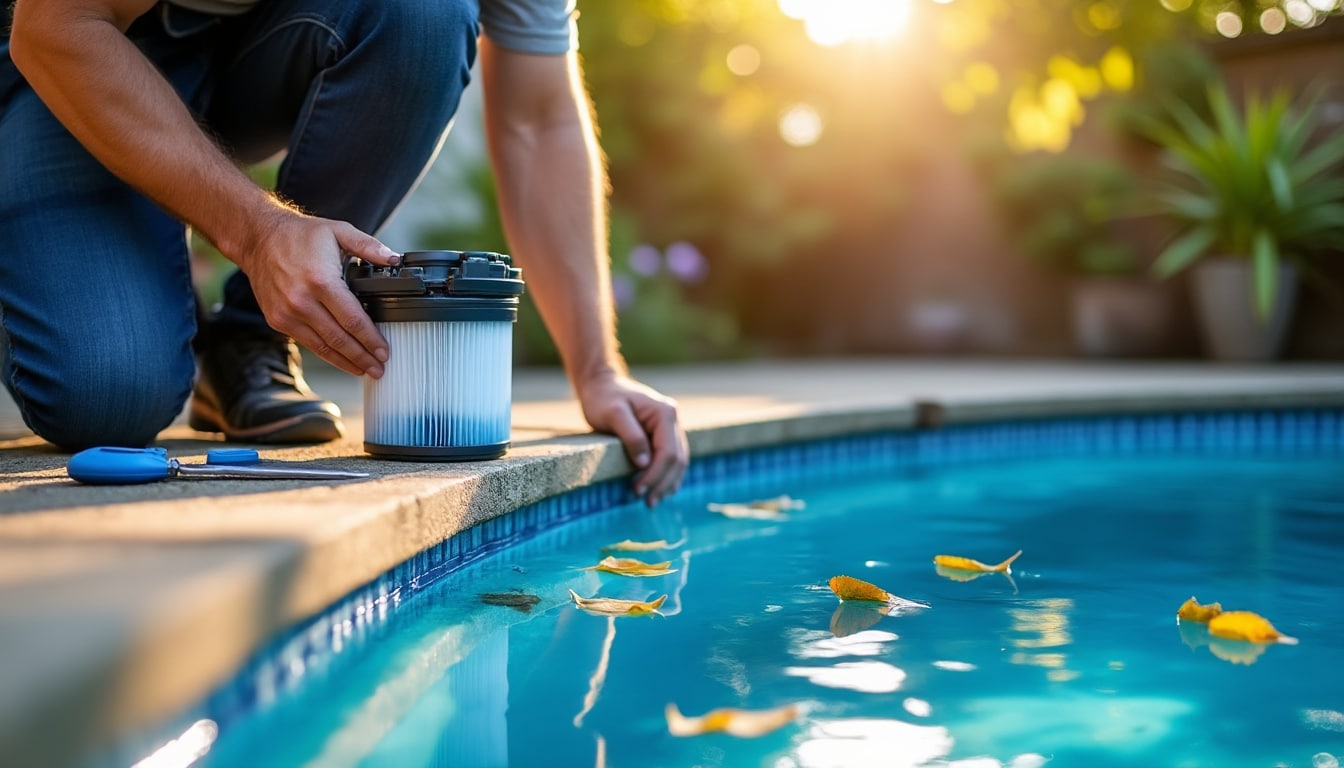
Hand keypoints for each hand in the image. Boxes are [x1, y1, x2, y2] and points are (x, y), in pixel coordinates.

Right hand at [239, 209, 399, 377]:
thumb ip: (369, 246)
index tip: (384, 352)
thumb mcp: (339, 231)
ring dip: (345, 361)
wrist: (258, 239)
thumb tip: (394, 260)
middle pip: (339, 339)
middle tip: (380, 369)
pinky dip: (326, 354)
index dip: (371, 339)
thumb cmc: (300, 235)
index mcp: (321, 281)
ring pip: (323, 346)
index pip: (353, 320)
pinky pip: (307, 342)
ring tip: (364, 370)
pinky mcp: (278, 320)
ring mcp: (287, 314)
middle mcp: (302, 301)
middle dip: (362, 357)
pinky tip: (341, 359)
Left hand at [577, 373, 688, 506]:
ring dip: (667, 484)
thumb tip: (644, 463)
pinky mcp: (664, 435)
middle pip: (677, 460)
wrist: (602, 386)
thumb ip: (631, 436)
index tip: (637, 490)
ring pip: (679, 462)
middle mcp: (673, 420)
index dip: (655, 475)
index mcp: (665, 414)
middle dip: (663, 484)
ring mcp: (671, 428)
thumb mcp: (613, 414)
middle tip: (647, 503)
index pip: (668, 452)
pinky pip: (672, 459)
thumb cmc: (604, 398)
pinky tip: (657, 490)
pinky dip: (667, 477)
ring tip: (651, 502)